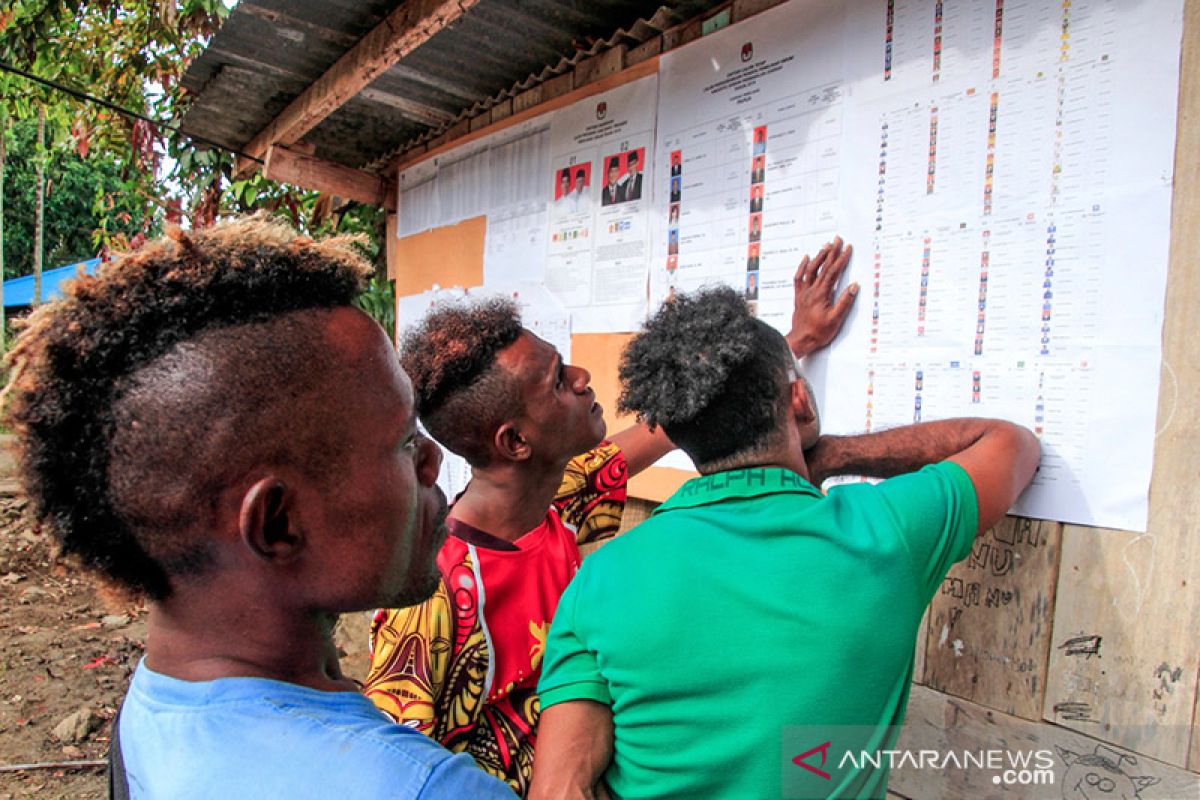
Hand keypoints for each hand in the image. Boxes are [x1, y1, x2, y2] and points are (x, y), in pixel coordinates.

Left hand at [786, 237, 858, 356]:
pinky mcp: (799, 296)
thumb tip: (854, 286)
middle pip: (822, 267)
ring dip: (819, 256)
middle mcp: (811, 290)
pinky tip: (806, 258)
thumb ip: (845, 302)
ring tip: (826, 246)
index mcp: (821, 294)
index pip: (833, 272)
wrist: (800, 340)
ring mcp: (803, 292)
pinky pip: (799, 277)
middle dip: (832, 252)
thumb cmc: (818, 332)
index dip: (841, 259)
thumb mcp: (836, 319)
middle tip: (838, 240)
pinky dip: (803, 266)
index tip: (848, 249)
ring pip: (810, 269)